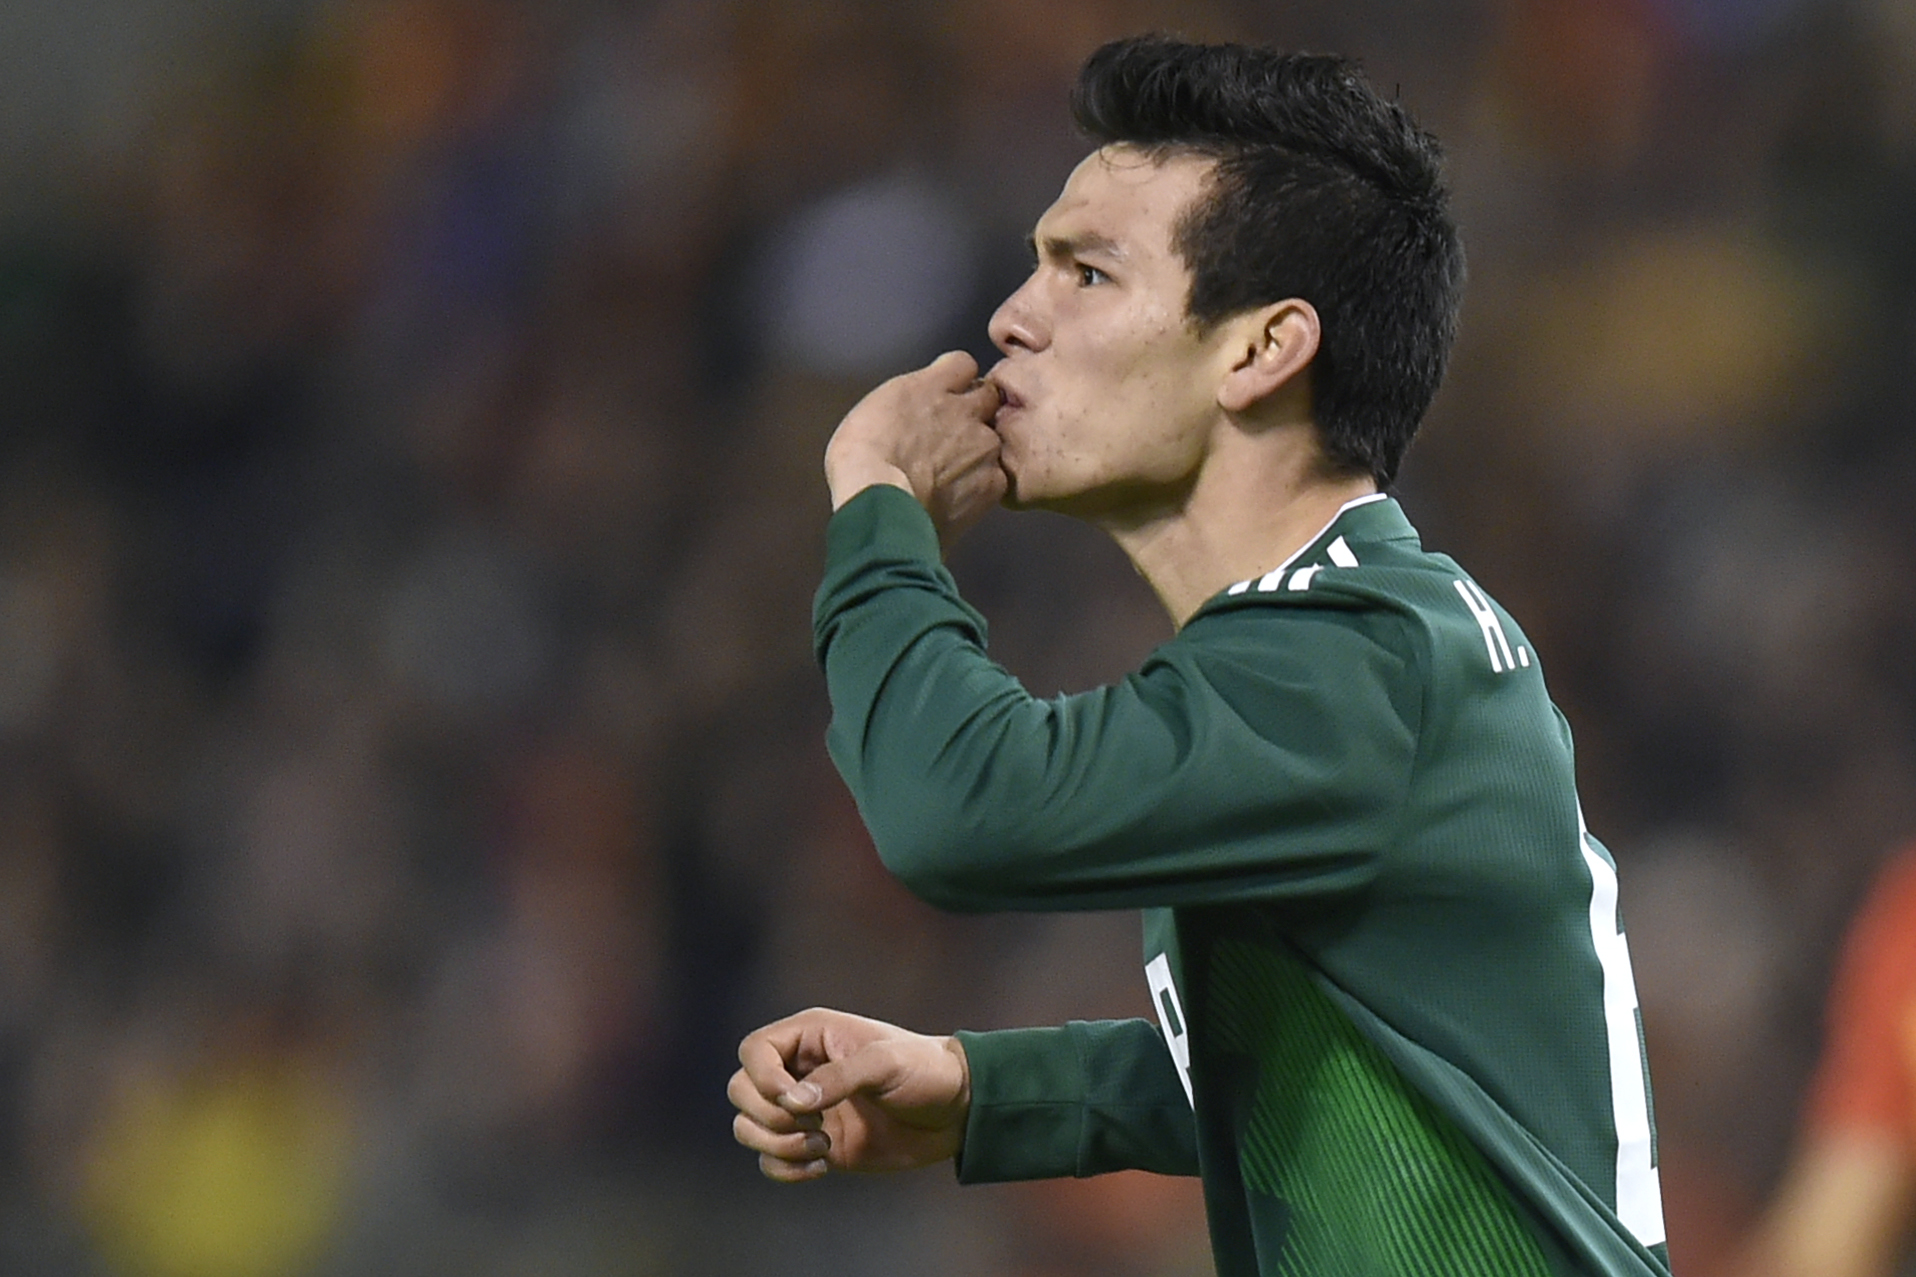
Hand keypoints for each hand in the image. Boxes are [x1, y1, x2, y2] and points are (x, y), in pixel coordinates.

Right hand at [729, 1007, 970, 1182]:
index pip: (753, 1051)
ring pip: (748, 1127)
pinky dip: (784, 1169)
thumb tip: (793, 1101)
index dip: (762, 1078)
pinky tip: (822, 1167)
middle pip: (741, 1090)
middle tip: (812, 1122)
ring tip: (821, 1145)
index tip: (796, 1099)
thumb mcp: (886, 1063)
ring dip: (775, 1143)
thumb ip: (839, 1077)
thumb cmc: (925, 1071)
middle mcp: (799, 1071)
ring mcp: (805, 1111)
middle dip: (767, 1114)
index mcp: (811, 1037)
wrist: (956, 1112)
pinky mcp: (813, 1145)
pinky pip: (771, 1160)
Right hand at [824, 351, 1006, 549]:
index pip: (962, 364)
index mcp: (931, 386)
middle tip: (950, 438)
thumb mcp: (875, 410)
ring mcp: (983, 445)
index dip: (956, 381)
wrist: (880, 504)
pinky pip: (996, 479)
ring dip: (978, 454)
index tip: (947, 394)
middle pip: (987, 400)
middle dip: (974, 413)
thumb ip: (907, 401)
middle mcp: (965, 409)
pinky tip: (955, 499)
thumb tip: (916, 406)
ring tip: (947, 477)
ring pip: (992, 442)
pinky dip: (980, 489)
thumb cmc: (862, 460)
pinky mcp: (992, 482)